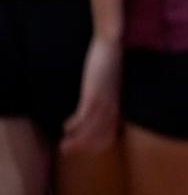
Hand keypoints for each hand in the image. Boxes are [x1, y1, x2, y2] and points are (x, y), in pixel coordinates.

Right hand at [60, 36, 121, 153]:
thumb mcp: (110, 84)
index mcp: (117, 105)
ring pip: (91, 130)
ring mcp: (104, 100)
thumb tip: (99, 108)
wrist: (111, 43)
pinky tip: (65, 126)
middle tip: (66, 150)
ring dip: (76, 140)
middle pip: (100, 136)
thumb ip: (106, 97)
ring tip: (63, 144)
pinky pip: (84, 115)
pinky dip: (74, 124)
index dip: (96, 145)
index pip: (110, 135)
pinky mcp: (94, 93)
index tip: (82, 149)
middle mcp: (113, 106)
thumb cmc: (110, 62)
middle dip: (83, 147)